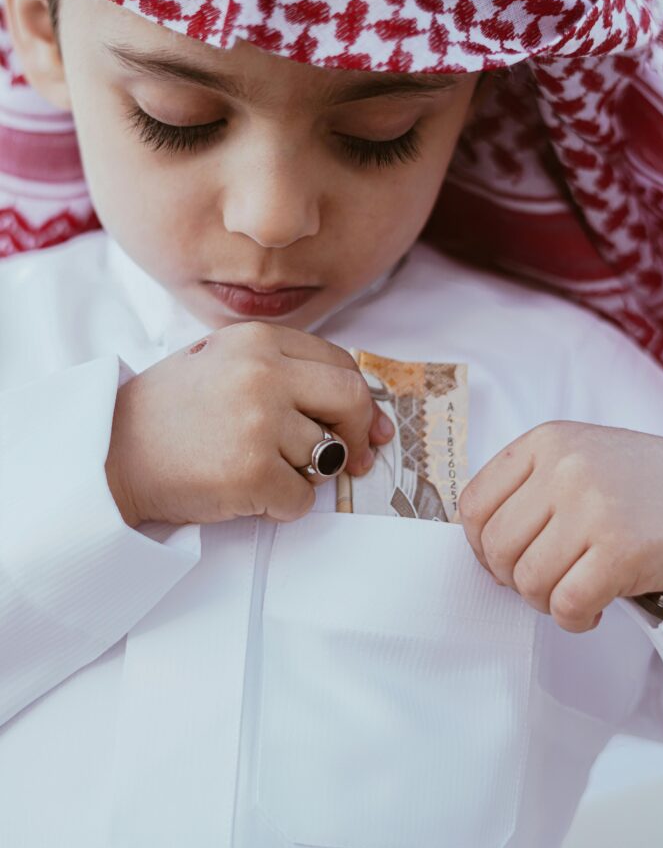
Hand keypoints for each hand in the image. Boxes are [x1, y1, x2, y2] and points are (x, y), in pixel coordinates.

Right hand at [105, 322, 393, 528]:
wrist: (110, 453)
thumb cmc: (169, 412)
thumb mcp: (223, 362)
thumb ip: (284, 371)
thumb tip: (362, 407)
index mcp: (258, 340)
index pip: (340, 364)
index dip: (359, 400)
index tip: (367, 426)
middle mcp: (264, 373)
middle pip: (351, 399)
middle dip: (359, 433)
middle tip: (353, 458)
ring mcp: (259, 422)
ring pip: (327, 455)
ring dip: (304, 474)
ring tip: (259, 469)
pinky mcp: (252, 472)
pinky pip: (302, 500)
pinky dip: (282, 506)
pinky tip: (247, 494)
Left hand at [459, 422, 662, 632]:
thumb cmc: (641, 482)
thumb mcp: (578, 455)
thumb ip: (529, 485)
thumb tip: (484, 547)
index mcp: (545, 442)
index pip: (472, 504)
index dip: (477, 545)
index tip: (498, 559)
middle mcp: (564, 469)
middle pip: (496, 546)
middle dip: (511, 578)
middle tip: (540, 581)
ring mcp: (592, 509)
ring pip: (528, 580)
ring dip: (545, 601)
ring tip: (570, 592)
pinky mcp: (620, 552)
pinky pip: (567, 604)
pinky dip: (574, 619)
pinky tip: (592, 608)